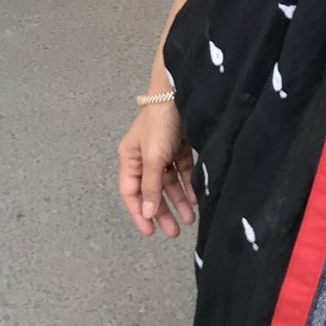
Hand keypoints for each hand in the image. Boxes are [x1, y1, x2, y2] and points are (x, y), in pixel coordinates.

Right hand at [118, 97, 196, 239]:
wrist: (179, 93)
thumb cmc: (160, 122)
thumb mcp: (153, 157)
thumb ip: (151, 186)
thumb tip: (147, 213)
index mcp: (130, 159)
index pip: (131, 193)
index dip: (140, 213)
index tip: (150, 232)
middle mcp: (144, 158)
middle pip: (152, 191)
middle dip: (163, 212)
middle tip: (174, 231)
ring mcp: (162, 153)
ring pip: (169, 183)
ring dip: (178, 201)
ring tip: (190, 219)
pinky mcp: (178, 147)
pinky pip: (182, 172)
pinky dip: (188, 184)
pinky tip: (195, 198)